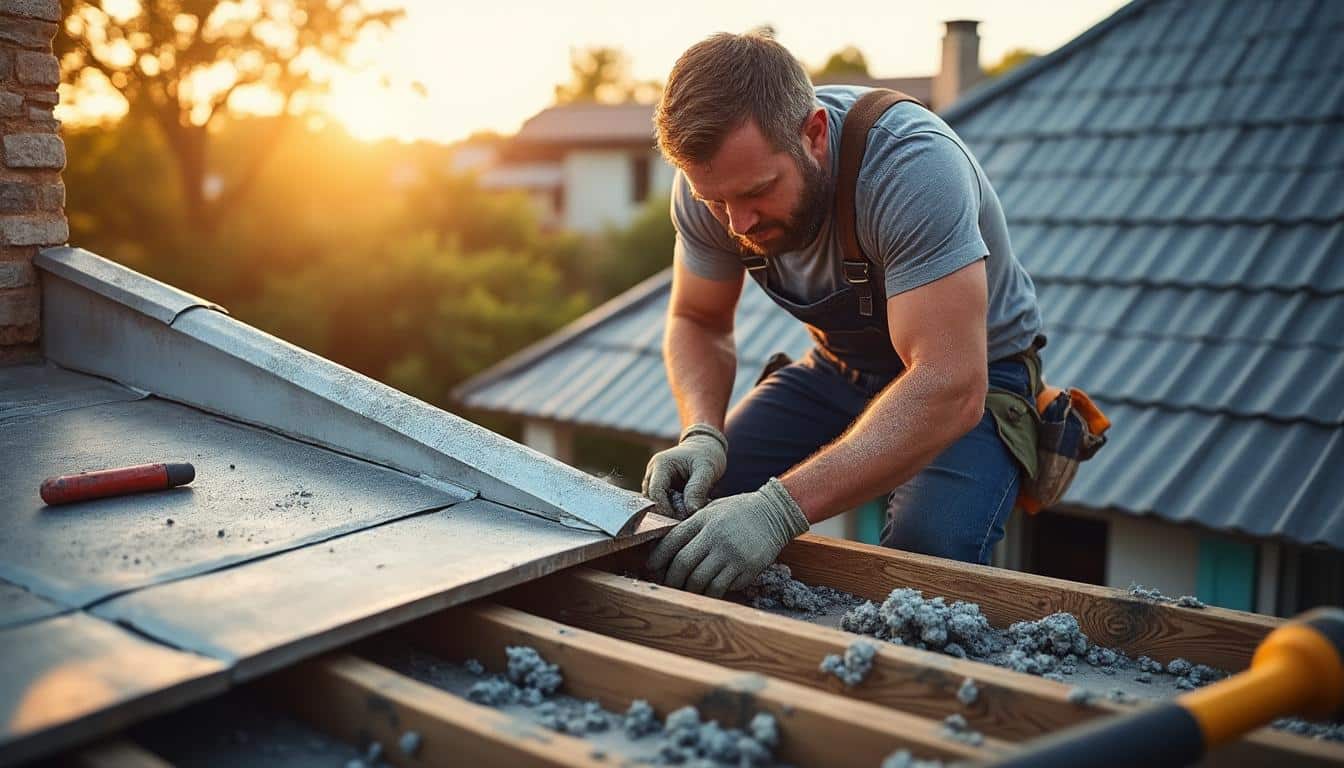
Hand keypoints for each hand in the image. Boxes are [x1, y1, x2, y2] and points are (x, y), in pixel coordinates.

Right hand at [641, 423, 727, 518]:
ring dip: (669, 511)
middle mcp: (653, 472)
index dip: (665, 508)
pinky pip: (661, 502)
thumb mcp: (707, 469)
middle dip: (667, 512)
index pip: (655, 492)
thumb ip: (698, 489)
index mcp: (661, 464)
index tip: (681, 519)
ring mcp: (654, 480)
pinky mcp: (660, 487)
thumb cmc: (707, 455)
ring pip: (655, 503)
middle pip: (651, 499)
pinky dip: (672, 509)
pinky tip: (686, 510)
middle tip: (686, 519)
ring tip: (687, 514)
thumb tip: (691, 511)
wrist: (705, 447)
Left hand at [646, 477, 808, 596]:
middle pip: (683, 565)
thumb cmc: (740, 511)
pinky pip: (721, 587)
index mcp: (703, 520)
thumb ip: (692, 525)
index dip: (657, 558)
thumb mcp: (713, 509)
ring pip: (700, 581)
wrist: (776, 512)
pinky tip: (709, 592)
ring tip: (687, 592)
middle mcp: (715, 536)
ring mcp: (731, 553)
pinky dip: (711, 593)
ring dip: (690, 590)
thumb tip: (667, 548)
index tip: (650, 569)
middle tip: (668, 586)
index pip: (672, 541)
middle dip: (671, 579)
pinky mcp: (746, 568)